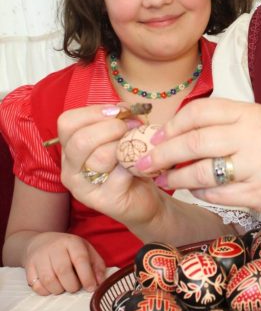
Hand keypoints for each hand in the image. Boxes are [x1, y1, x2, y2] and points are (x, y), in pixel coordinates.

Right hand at [24, 232, 105, 294]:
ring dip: (59, 289)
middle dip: (72, 285)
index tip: (91, 288)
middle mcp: (54, 247)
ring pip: (49, 280)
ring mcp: (39, 256)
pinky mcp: (28, 267)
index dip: (87, 276)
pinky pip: (37, 286)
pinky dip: (46, 292)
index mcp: (71, 242)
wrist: (40, 242)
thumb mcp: (85, 250)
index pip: (80, 259)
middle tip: (75, 287)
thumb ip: (96, 265)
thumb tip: (100, 282)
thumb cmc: (68, 250)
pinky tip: (52, 287)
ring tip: (64, 286)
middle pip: (63, 271)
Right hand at [58, 104, 164, 227]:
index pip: (67, 122)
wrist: (143, 199)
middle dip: (110, 127)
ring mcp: (84, 188)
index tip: (118, 111)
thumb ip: (116, 121)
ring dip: (124, 145)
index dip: (94, 112)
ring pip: (100, 157)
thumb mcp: (119, 137)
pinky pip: (119, 174)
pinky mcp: (104, 201)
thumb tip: (123, 108)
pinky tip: (140, 164)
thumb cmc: (128, 164)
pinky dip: (134, 164)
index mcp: (69, 149)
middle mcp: (70, 169)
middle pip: (80, 140)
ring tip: (137, 145)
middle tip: (131, 127)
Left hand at [135, 98, 260, 217]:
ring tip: (165, 180)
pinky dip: (200, 193)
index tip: (156, 137)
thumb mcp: (260, 120)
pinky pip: (217, 195)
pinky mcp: (259, 195)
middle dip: (162, 155)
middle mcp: (254, 137)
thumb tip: (174, 133)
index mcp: (251, 113)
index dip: (171, 126)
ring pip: (201, 173)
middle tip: (143, 163)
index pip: (199, 112)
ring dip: (177, 178)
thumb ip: (223, 122)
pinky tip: (196, 191)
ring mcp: (257, 167)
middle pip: (194, 143)